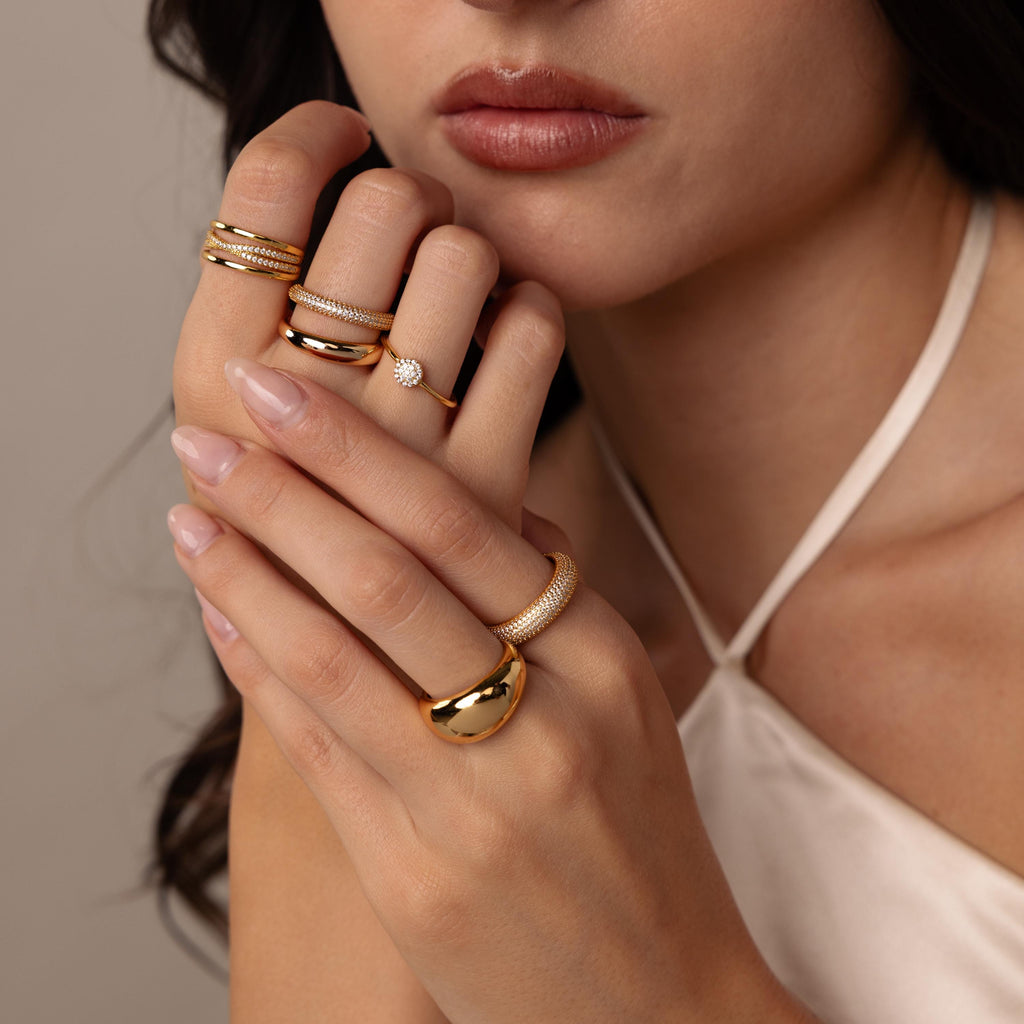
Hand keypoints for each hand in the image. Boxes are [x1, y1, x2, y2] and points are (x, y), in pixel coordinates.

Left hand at [168, 366, 805, 1023]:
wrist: (663, 1007)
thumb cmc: (642, 840)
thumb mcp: (633, 705)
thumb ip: (559, 603)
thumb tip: (488, 504)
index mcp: (605, 663)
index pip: (465, 527)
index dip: (360, 452)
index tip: (283, 391)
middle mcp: (545, 725)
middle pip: (391, 579)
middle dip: (287, 492)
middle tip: (210, 429)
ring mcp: (475, 810)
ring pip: (337, 659)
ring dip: (249, 574)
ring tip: (190, 512)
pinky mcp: (414, 880)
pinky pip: (317, 753)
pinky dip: (259, 673)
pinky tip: (219, 615)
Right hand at [175, 100, 555, 528]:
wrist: (346, 671)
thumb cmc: (290, 538)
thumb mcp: (230, 440)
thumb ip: (253, 343)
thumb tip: (304, 217)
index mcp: (214, 376)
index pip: (262, 191)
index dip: (312, 136)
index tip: (343, 137)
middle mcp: (302, 401)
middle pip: (384, 205)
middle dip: (410, 197)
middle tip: (414, 231)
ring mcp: (400, 442)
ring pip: (466, 257)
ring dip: (472, 252)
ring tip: (461, 293)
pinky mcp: (489, 479)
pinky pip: (535, 329)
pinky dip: (531, 310)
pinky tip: (508, 339)